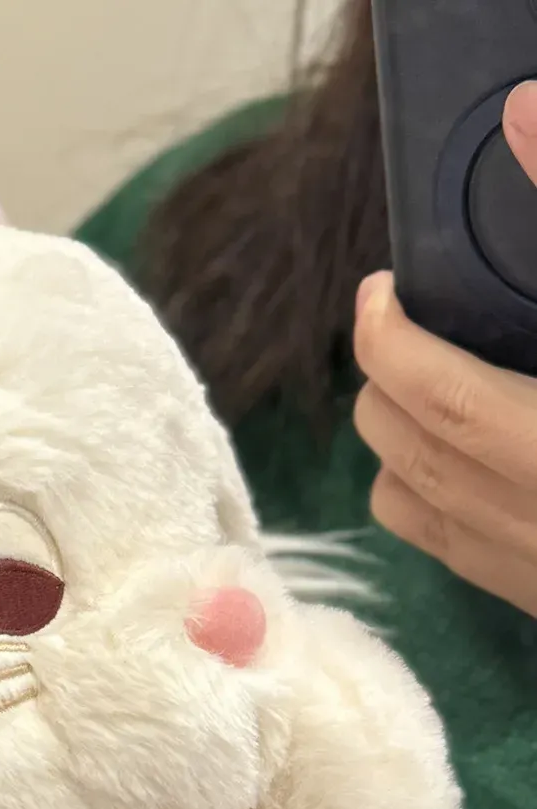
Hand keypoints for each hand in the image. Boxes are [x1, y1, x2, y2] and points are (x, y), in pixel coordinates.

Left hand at [352, 83, 536, 616]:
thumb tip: (526, 115)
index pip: (432, 387)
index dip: (388, 333)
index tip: (382, 290)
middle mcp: (528, 512)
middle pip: (400, 448)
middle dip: (384, 382)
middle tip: (407, 328)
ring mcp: (527, 565)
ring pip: (405, 504)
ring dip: (399, 444)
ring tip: (432, 388)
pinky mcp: (535, 596)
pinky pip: (444, 547)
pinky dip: (430, 496)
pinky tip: (475, 455)